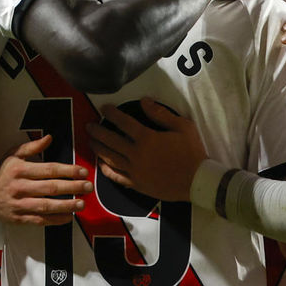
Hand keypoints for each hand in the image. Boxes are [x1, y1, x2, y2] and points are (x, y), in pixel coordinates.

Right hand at [0, 135, 91, 225]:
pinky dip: (55, 220)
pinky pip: (39, 220)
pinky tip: (68, 217)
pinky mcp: (18, 218)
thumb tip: (49, 137)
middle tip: (88, 187)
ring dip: (66, 205)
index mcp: (19, 169)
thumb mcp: (13, 155)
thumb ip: (32, 146)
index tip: (83, 172)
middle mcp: (19, 187)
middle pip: (50, 188)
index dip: (68, 171)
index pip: (48, 170)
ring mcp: (18, 204)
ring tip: (81, 203)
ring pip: (45, 206)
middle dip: (72, 187)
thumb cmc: (2, 173)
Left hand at [86, 98, 205, 201]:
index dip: (112, 114)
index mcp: (147, 138)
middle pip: (111, 140)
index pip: (124, 122)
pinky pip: (116, 177)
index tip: (104, 109)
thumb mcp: (182, 127)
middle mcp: (136, 154)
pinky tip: (101, 164)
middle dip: (98, 131)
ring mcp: (135, 170)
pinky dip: (106, 170)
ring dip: (98, 148)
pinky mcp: (136, 184)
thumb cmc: (192, 152)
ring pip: (110, 158)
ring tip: (91, 141)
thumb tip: (145, 101)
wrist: (197, 181)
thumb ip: (161, 114)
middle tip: (89, 126)